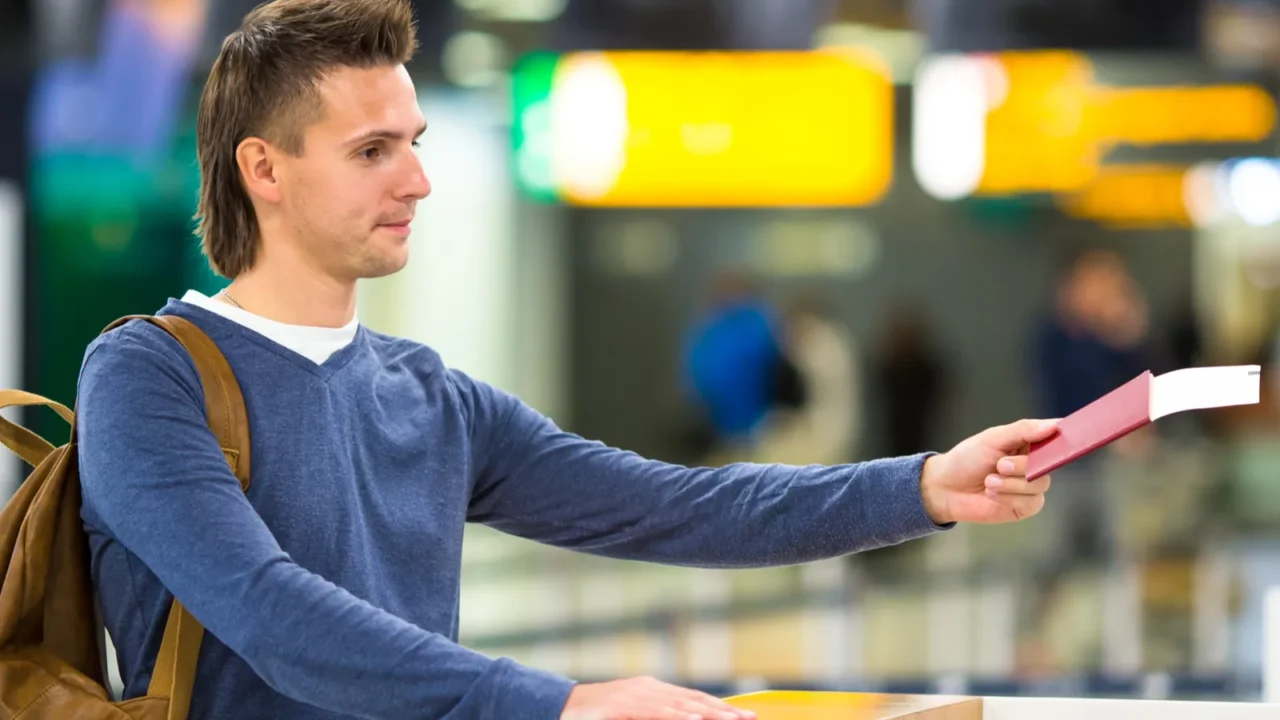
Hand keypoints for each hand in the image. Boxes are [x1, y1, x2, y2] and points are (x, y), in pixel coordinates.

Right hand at [560, 676, 755, 719]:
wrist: (563, 706)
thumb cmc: (598, 715)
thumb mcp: (632, 714)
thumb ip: (657, 716)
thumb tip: (685, 718)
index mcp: (653, 690)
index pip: (694, 698)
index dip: (720, 707)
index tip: (744, 715)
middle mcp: (649, 688)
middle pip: (694, 699)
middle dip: (723, 709)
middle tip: (748, 718)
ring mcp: (637, 695)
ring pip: (680, 704)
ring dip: (707, 712)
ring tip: (730, 719)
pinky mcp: (624, 704)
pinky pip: (654, 711)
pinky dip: (676, 715)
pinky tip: (693, 719)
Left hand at [919, 419, 1058, 524]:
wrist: (946, 488)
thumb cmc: (967, 459)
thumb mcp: (992, 438)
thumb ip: (1023, 430)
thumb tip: (1054, 426)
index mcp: (1028, 444)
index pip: (1056, 438)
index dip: (1063, 437)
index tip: (1063, 434)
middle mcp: (1034, 465)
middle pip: (1048, 464)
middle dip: (1022, 466)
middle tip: (999, 465)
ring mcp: (1030, 487)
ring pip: (1040, 484)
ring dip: (1011, 483)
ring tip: (989, 481)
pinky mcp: (1024, 507)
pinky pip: (1031, 503)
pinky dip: (1009, 498)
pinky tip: (991, 494)